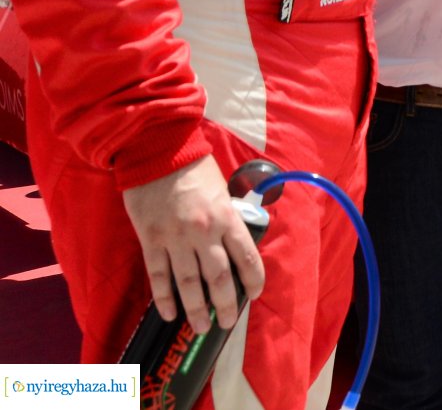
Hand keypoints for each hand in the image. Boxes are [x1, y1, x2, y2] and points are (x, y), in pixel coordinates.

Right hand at [121, 156, 265, 334]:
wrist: (158, 151)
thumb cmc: (194, 166)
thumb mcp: (222, 188)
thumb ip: (227, 215)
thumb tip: (234, 237)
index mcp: (226, 217)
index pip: (246, 257)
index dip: (252, 280)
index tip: (253, 294)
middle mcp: (203, 232)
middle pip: (218, 278)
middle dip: (224, 305)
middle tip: (226, 323)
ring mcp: (175, 239)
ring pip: (188, 283)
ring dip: (195, 309)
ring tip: (201, 327)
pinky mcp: (150, 241)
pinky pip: (158, 276)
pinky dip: (164, 298)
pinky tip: (170, 314)